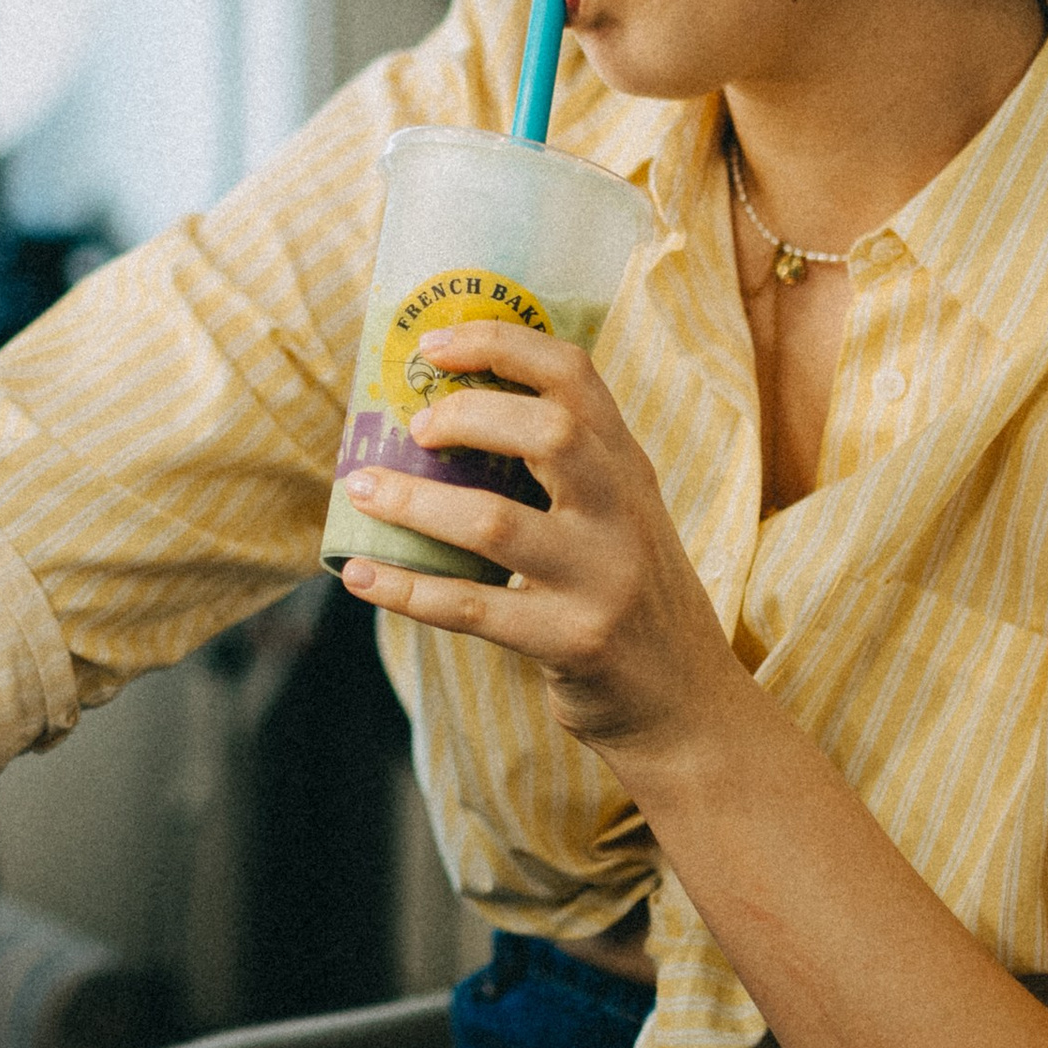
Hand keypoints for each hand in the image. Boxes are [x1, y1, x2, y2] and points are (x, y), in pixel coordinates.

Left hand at [335, 320, 753, 770]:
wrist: (687, 703)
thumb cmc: (627, 594)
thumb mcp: (617, 515)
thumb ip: (563, 468)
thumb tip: (435, 419)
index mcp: (627, 466)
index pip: (574, 376)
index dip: (501, 345)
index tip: (432, 344)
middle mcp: (623, 513)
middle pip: (551, 433)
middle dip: (469, 416)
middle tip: (414, 427)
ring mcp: (601, 579)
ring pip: (495, 523)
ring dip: (415, 503)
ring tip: (363, 489)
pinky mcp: (573, 641)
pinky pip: (471, 607)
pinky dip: (406, 588)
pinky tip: (361, 573)